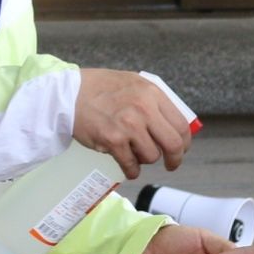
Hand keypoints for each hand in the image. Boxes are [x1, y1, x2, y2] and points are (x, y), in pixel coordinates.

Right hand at [73, 69, 192, 178]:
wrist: (68, 94)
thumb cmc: (100, 88)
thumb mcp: (133, 84)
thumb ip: (153, 100)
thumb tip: (173, 122)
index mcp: (152, 93)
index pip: (181, 124)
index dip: (184, 142)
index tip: (181, 149)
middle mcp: (143, 109)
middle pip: (173, 144)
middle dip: (175, 159)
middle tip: (171, 164)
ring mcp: (129, 126)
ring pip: (152, 156)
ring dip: (145, 159)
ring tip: (135, 153)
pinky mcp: (113, 141)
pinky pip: (131, 164)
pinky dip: (132, 170)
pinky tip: (128, 167)